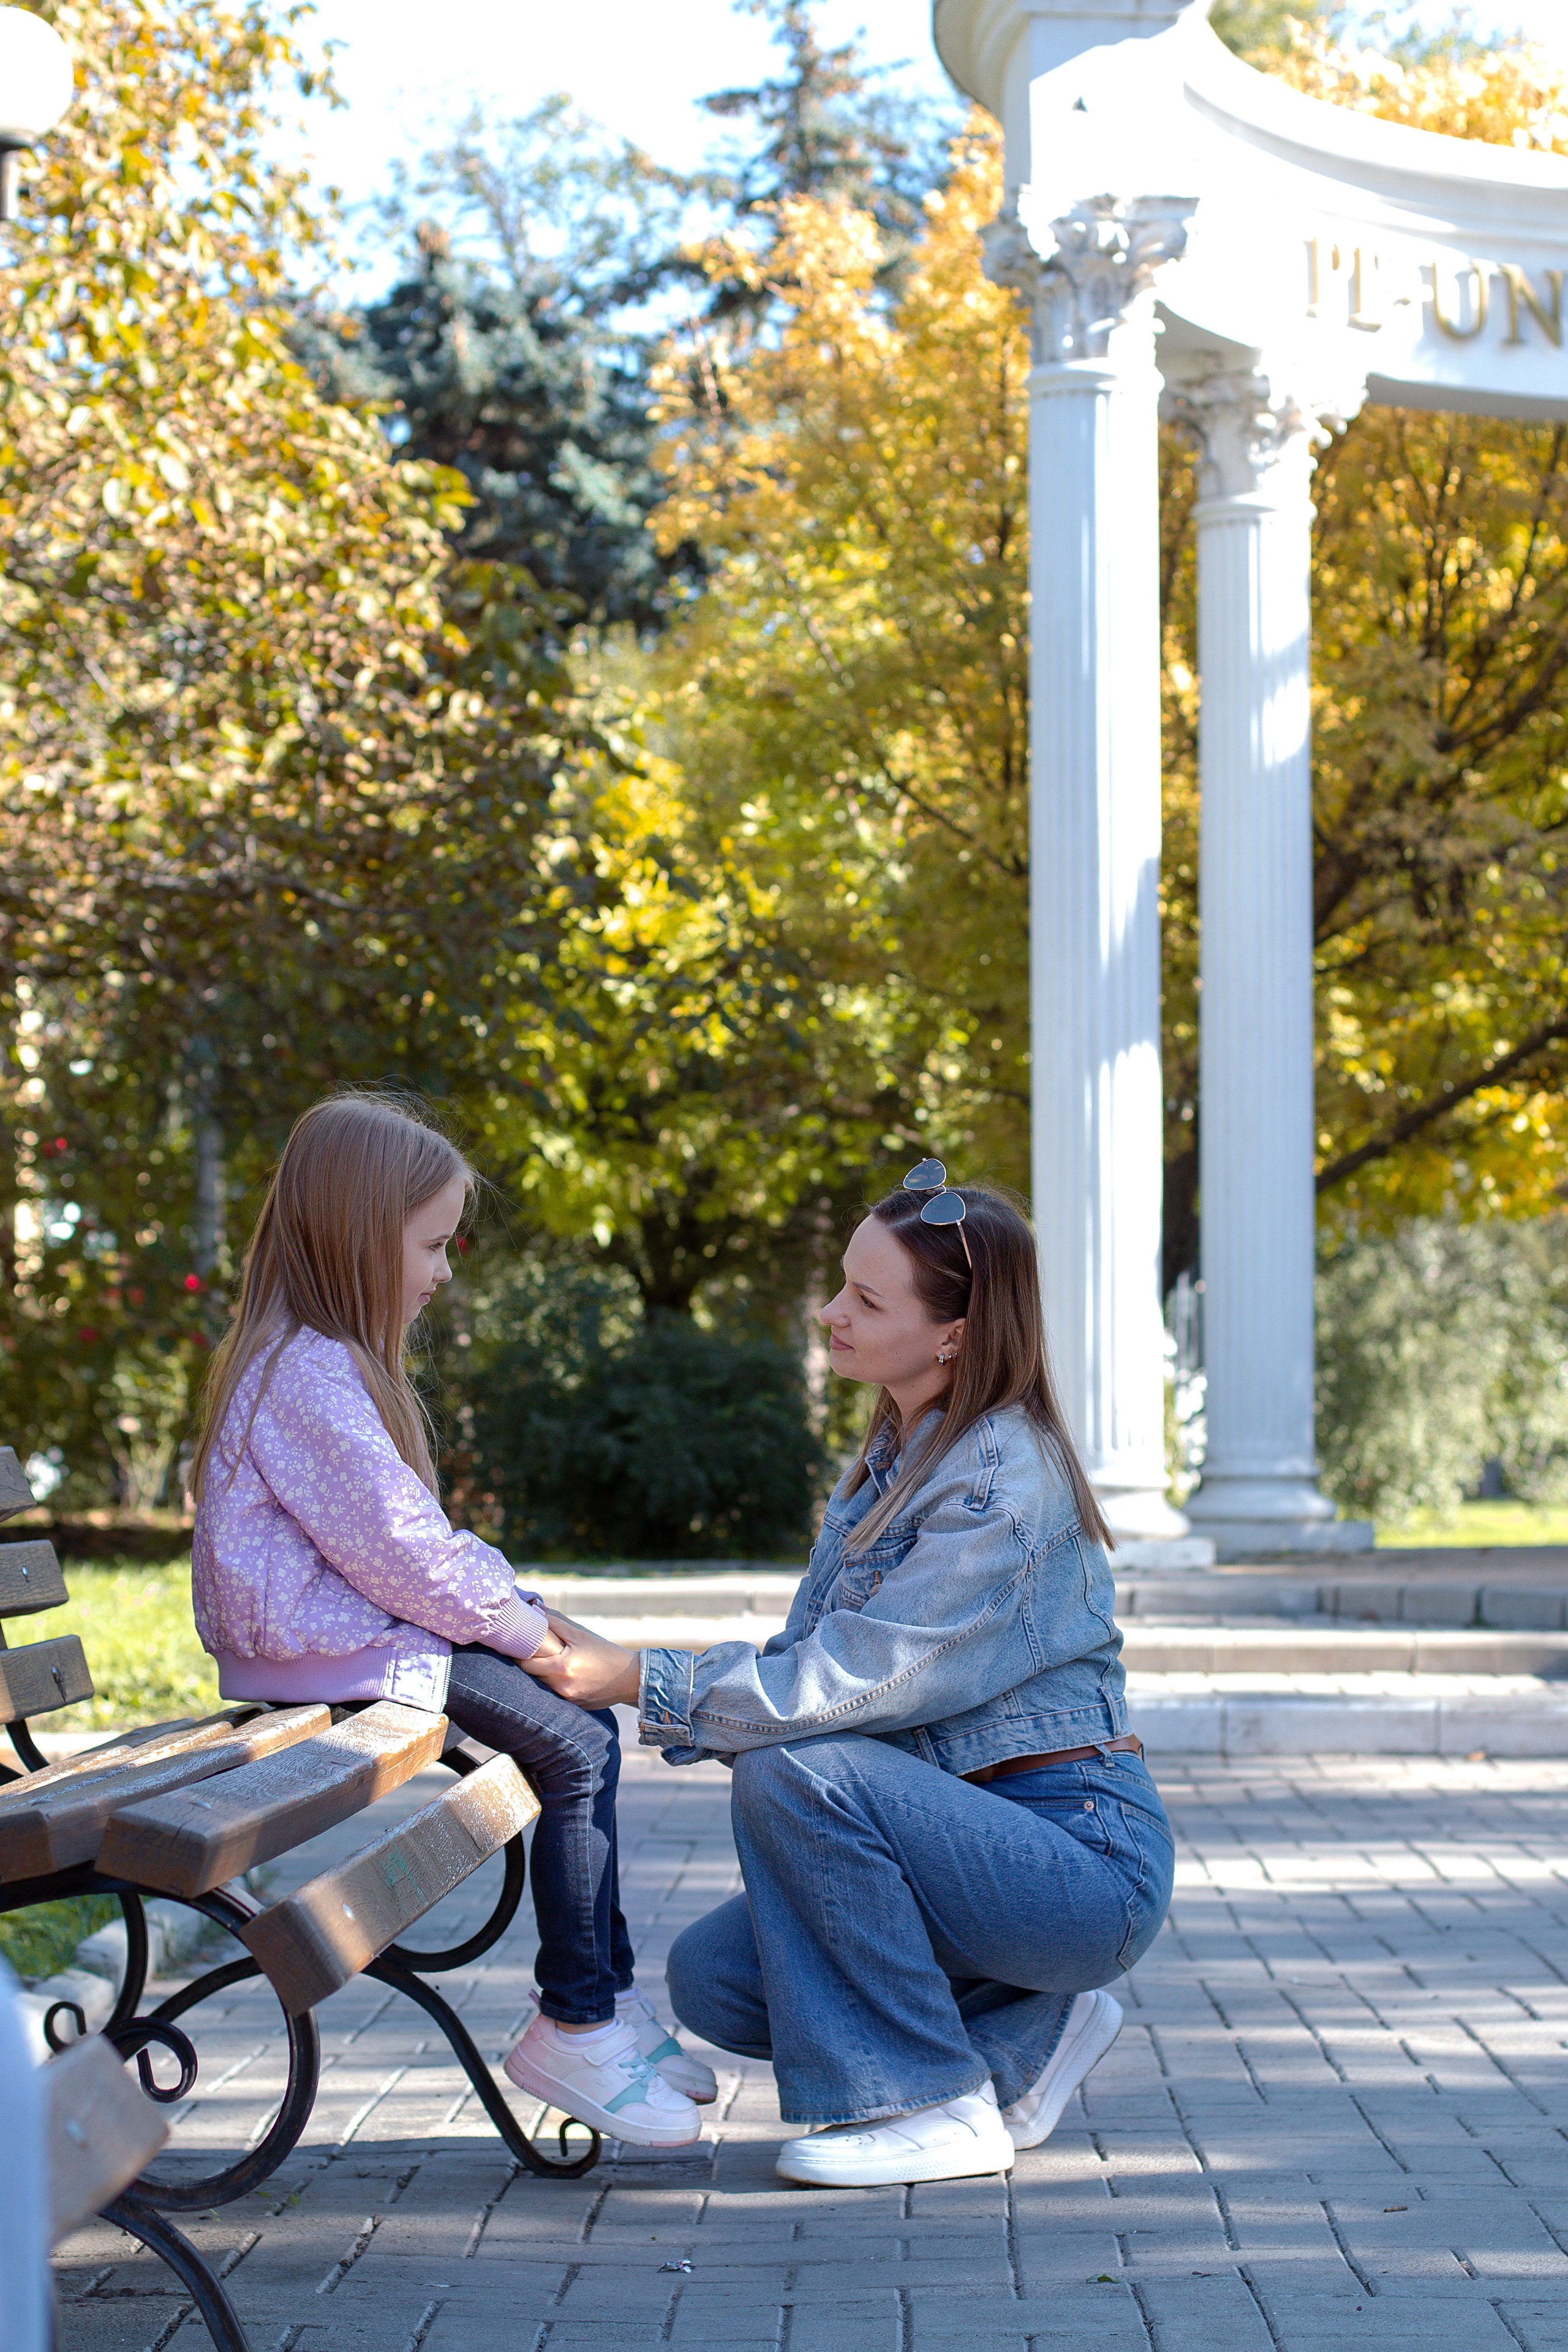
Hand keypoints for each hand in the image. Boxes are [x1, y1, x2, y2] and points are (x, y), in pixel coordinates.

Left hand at [518, 1610, 641, 1708]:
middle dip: (526, 1664)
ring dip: (538, 1675)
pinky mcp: (572, 1707)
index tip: (512, 1645)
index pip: (525, 1663)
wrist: (630, 1678)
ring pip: (541, 1687)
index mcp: (561, 1667)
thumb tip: (535, 1609)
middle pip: (530, 1677)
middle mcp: (561, 1687)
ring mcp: (566, 1700)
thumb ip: (556, 1622)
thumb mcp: (581, 1634)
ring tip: (539, 1662)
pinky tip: (557, 1675)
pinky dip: (552, 1685)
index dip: (516, 1654)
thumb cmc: (605, 1652)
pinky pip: (554, 1695)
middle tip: (521, 1652)